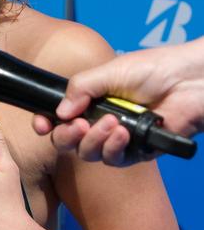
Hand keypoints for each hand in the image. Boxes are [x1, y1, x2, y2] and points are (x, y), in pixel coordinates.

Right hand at [32, 38, 203, 165]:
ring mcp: (116, 137)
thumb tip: (59, 111)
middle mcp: (98, 120)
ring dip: (94, 139)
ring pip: (89, 152)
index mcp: (88, 100)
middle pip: (68, 140)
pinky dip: (114, 147)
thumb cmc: (152, 69)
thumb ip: (80, 88)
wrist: (187, 81)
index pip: (59, 117)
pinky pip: (114, 159)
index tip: (41, 124)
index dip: (46, 123)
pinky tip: (123, 131)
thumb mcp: (108, 72)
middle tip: (77, 126)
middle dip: (66, 135)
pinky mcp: (136, 151)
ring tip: (110, 122)